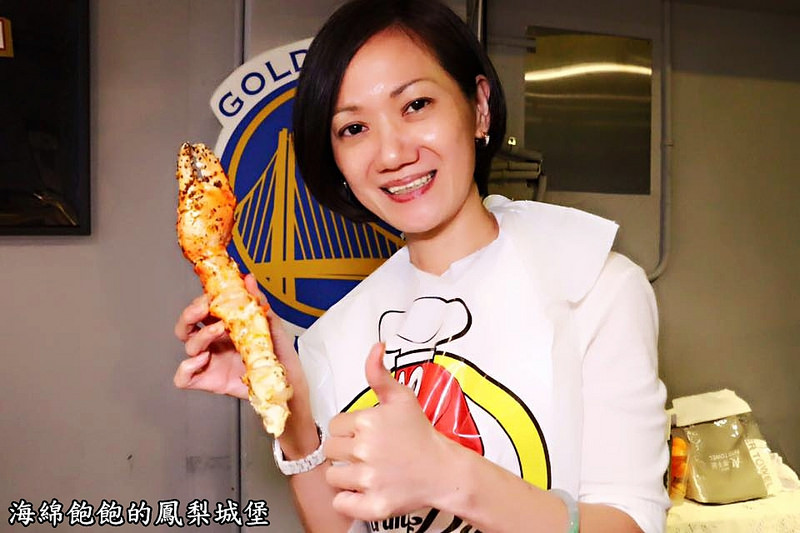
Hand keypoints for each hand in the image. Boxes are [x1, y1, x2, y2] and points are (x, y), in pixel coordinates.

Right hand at [173, 274, 309, 405]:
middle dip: (189, 314)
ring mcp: (210, 361)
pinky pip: (183, 378)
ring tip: (218, 331)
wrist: (287, 379)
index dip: (201, 301)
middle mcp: (213, 342)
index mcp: (224, 325)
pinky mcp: (209, 380)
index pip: (201, 309)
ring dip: (200, 335)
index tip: (211, 295)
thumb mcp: (271, 323)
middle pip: (186, 326)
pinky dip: (186, 368)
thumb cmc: (277, 352)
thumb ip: (257, 301)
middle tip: (204, 308)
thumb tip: (248, 279)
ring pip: (188, 346)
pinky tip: (203, 359)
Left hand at [323, 343, 453, 520]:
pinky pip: (341, 503)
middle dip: (345, 451)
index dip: (348, 429)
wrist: (445, 470)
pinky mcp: (374, 505)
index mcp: (368, 421)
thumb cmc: (421, 434)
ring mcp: (369, 479)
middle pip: (330, 451)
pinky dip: (348, 500)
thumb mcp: (402, 398)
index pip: (335, 425)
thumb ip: (379, 373)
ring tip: (367, 471)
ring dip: (345, 475)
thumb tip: (376, 347)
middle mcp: (365, 450)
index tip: (365, 434)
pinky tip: (364, 490)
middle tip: (367, 453)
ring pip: (333, 477)